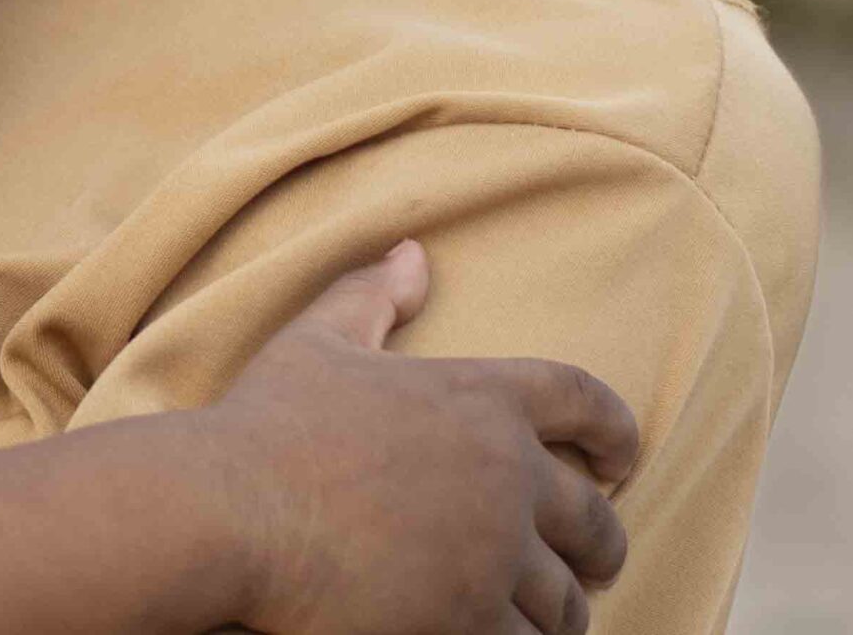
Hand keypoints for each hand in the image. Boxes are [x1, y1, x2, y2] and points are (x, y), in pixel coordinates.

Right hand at [191, 241, 636, 634]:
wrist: (232, 509)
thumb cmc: (268, 421)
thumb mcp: (320, 340)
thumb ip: (374, 295)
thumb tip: (414, 254)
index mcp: (480, 397)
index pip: (587, 400)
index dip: (617, 432)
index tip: (621, 461)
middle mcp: (504, 474)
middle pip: (596, 521)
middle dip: (600, 547)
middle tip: (586, 563)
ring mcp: (493, 553)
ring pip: (565, 601)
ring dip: (555, 611)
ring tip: (534, 615)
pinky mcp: (470, 618)